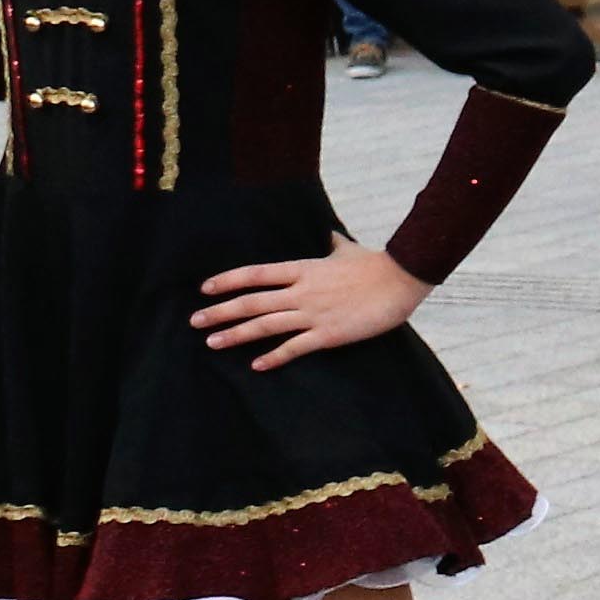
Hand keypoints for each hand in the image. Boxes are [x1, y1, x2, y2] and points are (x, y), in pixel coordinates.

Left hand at [192, 242, 423, 366]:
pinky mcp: (330, 334)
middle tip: (195, 321)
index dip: (227, 281)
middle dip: (220, 312)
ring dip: (236, 335)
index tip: (205, 289)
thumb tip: (329, 234)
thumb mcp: (348, 249)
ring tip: (212, 343)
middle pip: (251, 302)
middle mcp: (301, 292)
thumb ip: (332, 244)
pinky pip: (295, 347)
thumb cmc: (377, 263)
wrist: (403, 278)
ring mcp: (314, 313)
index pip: (255, 274)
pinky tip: (257, 364)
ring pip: (265, 325)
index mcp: (303, 269)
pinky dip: (275, 356)